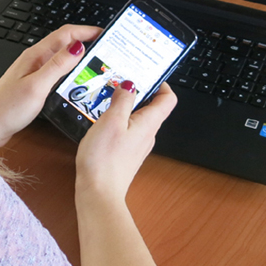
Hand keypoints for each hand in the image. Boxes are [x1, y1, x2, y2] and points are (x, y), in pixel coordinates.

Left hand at [0, 25, 101, 150]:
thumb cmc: (6, 108)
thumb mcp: (36, 86)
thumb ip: (58, 65)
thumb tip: (78, 46)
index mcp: (35, 56)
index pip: (65, 34)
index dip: (86, 30)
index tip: (105, 32)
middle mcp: (34, 60)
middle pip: (64, 43)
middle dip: (86, 42)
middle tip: (106, 48)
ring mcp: (33, 72)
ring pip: (61, 58)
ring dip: (79, 57)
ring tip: (96, 63)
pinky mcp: (33, 85)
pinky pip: (56, 72)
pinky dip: (70, 72)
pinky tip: (77, 82)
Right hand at [75, 82, 176, 205]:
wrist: (98, 192)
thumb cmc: (104, 159)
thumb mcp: (111, 121)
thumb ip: (122, 99)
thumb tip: (130, 84)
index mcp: (149, 124)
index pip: (168, 99)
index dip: (161, 83)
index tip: (146, 72)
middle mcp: (147, 134)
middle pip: (151, 106)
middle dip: (136, 90)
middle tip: (118, 80)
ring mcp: (137, 145)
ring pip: (136, 118)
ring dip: (124, 105)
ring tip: (105, 97)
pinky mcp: (125, 153)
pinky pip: (126, 129)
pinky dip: (117, 119)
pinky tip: (100, 119)